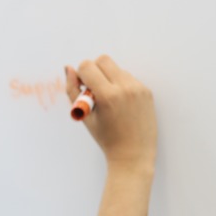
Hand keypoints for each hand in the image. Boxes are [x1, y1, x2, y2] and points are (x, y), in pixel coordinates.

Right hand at [65, 55, 156, 170]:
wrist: (133, 155)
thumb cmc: (106, 138)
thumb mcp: (85, 116)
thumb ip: (73, 90)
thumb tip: (69, 69)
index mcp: (108, 96)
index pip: (88, 66)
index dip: (81, 75)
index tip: (83, 88)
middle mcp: (125, 88)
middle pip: (103, 60)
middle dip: (94, 70)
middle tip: (94, 89)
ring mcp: (138, 89)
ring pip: (117, 68)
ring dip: (108, 78)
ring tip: (108, 100)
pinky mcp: (146, 91)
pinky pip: (128, 78)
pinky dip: (120, 85)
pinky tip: (120, 104)